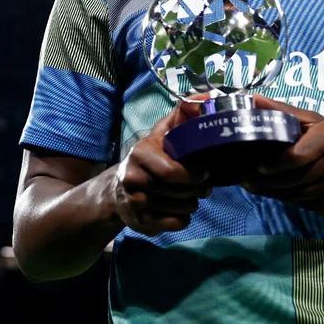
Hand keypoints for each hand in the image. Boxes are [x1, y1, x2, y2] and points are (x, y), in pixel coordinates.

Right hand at [112, 100, 210, 235]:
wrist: (117, 191)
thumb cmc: (148, 158)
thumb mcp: (160, 134)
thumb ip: (180, 116)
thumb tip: (202, 99)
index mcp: (140, 154)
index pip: (171, 172)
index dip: (194, 174)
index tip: (205, 172)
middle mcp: (133, 179)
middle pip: (181, 192)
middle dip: (199, 190)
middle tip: (204, 186)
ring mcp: (136, 204)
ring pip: (182, 209)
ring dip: (193, 203)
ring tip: (190, 195)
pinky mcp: (141, 224)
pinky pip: (176, 224)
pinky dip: (183, 218)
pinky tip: (178, 209)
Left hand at [241, 95, 323, 216]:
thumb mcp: (316, 122)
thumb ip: (284, 112)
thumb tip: (253, 99)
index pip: (295, 156)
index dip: (274, 165)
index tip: (256, 167)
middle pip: (293, 179)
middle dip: (267, 182)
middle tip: (247, 181)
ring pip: (295, 194)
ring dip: (274, 193)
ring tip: (256, 188)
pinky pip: (303, 205)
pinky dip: (289, 200)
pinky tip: (280, 195)